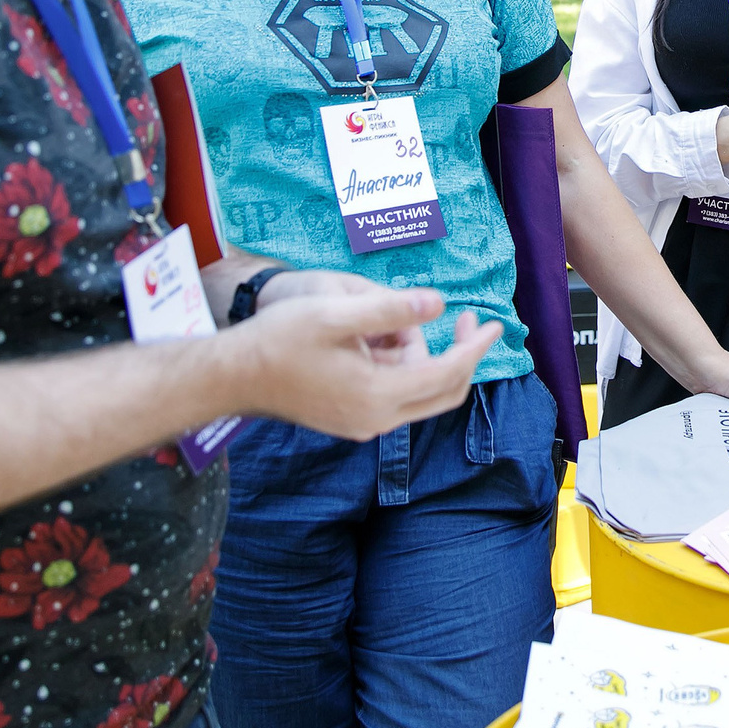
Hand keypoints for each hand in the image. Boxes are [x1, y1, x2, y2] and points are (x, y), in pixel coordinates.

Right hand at [235, 277, 498, 440]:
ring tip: (384, 317)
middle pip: (442, 392)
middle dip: (459, 353)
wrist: (232, 376)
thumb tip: (439, 303)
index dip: (475, 346)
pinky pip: (392, 392)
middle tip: (465, 316)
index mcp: (380, 396)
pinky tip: (372, 336)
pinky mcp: (349, 419)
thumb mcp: (336, 313)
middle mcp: (377, 419)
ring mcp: (362, 424)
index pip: (448, 374)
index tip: (495, 322)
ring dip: (416, 352)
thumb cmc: (280, 340)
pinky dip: (395, 363)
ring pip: (415, 389)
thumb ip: (392, 308)